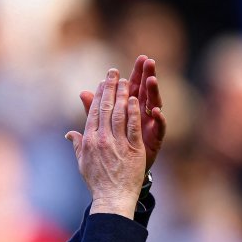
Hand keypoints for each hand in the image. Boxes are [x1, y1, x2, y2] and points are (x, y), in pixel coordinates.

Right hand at [65, 69, 145, 218]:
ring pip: (119, 113)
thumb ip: (77, 144)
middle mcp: (101, 139)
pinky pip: (133, 126)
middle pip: (106, 108)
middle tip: (113, 72)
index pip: (93, 112)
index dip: (98, 95)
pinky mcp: (132, 148)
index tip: (102, 82)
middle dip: (110, 88)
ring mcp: (117, 143)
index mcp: (89, 141)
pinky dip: (133, 111)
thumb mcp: (82, 162)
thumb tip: (69, 134)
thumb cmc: (97, 182)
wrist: (112, 198)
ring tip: (125, 79)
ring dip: (122, 94)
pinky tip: (135, 99)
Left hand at [79, 55, 166, 170]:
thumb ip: (94, 112)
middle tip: (145, 60)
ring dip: (153, 92)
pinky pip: (159, 128)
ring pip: (153, 105)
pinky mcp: (155, 140)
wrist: (120, 181)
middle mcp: (140, 116)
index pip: (128, 88)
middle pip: (143, 91)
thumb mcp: (101, 130)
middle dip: (144, 75)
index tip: (129, 60)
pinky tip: (157, 112)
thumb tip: (82, 93)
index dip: (128, 76)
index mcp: (127, 112)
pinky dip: (159, 120)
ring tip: (152, 78)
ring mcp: (148, 127)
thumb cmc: (111, 154)